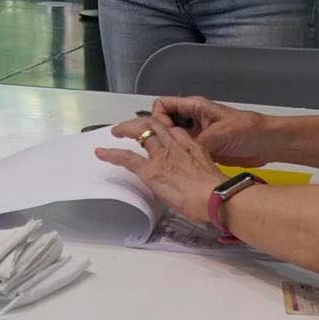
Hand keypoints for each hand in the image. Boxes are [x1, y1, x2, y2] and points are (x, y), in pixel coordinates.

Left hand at [92, 112, 221, 223]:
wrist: (214, 196)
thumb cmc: (217, 191)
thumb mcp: (210, 173)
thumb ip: (199, 170)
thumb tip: (194, 181)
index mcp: (191, 146)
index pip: (174, 131)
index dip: (164, 130)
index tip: (159, 132)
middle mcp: (174, 145)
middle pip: (155, 125)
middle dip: (141, 123)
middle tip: (131, 126)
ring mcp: (160, 155)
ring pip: (140, 133)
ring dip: (126, 130)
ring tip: (116, 132)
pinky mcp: (150, 170)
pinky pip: (126, 158)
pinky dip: (112, 154)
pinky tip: (101, 152)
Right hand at [115, 96, 273, 167]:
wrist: (267, 143)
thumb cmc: (248, 129)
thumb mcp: (221, 133)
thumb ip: (200, 140)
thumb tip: (182, 148)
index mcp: (195, 107)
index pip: (163, 106)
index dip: (154, 117)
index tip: (153, 131)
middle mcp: (193, 119)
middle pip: (162, 121)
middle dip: (148, 130)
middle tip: (134, 141)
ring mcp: (197, 134)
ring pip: (169, 137)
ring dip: (160, 144)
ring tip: (147, 156)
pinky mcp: (202, 148)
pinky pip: (180, 150)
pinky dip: (172, 155)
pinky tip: (168, 165)